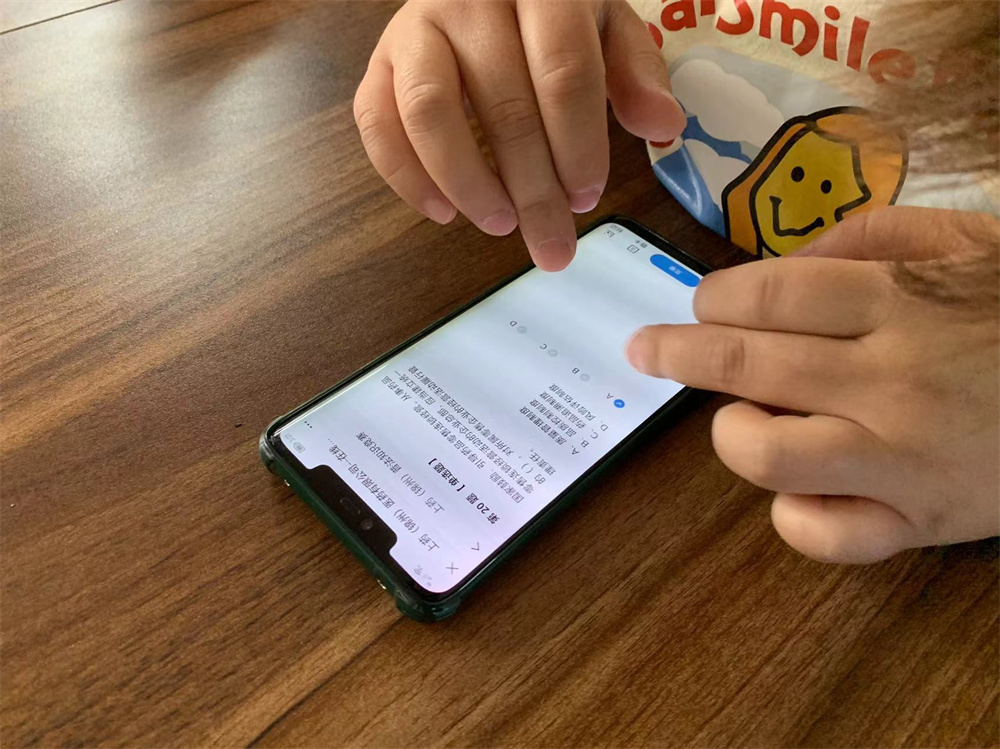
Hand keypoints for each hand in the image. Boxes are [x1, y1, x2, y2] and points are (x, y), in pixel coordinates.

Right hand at [353, 0, 684, 270]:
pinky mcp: (379, 59)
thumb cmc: (552, 14)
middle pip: (504, 105)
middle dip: (533, 188)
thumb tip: (664, 126)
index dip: (578, 145)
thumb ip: (634, 71)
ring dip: (467, 182)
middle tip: (552, 244)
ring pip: (429, 112)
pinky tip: (442, 212)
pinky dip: (404, 175)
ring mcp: (414, 26)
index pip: (564, 73)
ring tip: (500, 224)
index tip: (587, 199)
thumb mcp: (606, 26)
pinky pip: (375, 120)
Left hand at [627, 207, 999, 562]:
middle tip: (644, 349)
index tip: (696, 303)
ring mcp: (901, 458)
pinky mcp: (921, 521)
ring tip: (739, 417)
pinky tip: (796, 484)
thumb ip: (876, 236)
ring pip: (765, 454)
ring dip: (730, 431)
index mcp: (901, 301)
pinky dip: (792, 514)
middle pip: (745, 363)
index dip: (712, 298)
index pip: (767, 294)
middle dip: (676, 353)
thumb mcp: (971, 241)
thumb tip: (784, 260)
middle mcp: (889, 379)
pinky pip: (825, 535)